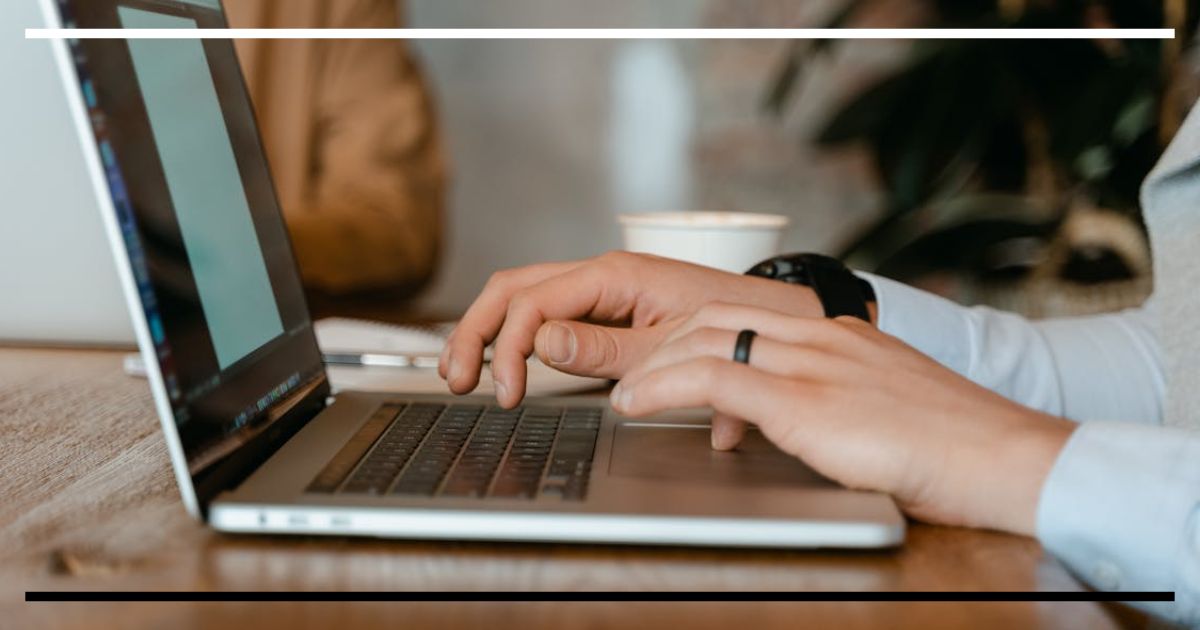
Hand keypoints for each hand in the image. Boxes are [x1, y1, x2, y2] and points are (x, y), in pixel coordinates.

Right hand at [439, 251, 823, 406]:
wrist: (774, 318)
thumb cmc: (733, 324)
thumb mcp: (668, 345)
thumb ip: (603, 349)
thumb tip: (542, 343)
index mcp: (614, 275)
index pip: (533, 302)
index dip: (508, 348)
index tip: (506, 393)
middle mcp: (601, 274)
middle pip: (512, 288)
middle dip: (476, 330)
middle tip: (457, 379)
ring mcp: (601, 288)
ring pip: (522, 295)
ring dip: (486, 329)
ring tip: (462, 370)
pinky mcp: (606, 306)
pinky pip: (546, 310)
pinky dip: (514, 334)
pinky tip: (499, 358)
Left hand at [610, 303, 1074, 535]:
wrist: (1002, 456)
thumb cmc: (952, 444)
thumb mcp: (882, 405)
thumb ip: (834, 399)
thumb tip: (791, 418)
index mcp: (839, 334)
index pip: (745, 313)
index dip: (693, 332)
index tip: (665, 356)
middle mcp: (821, 336)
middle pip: (714, 316)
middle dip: (661, 343)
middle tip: (632, 374)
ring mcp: (813, 364)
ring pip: (704, 338)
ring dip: (651, 364)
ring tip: (625, 394)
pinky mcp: (806, 401)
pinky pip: (713, 379)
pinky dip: (663, 388)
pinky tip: (637, 405)